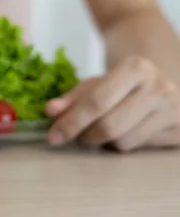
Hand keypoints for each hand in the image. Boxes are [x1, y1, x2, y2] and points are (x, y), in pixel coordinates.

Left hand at [45, 56, 179, 151]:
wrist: (162, 79)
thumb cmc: (122, 83)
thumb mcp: (95, 83)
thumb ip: (72, 98)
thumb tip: (51, 111)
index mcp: (137, 68)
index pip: (97, 101)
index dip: (72, 122)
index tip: (53, 136)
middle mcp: (160, 88)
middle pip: (110, 126)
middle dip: (85, 136)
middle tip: (76, 137)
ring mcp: (174, 110)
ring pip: (124, 142)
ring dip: (104, 143)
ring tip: (99, 132)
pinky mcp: (179, 132)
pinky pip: (140, 148)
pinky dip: (123, 144)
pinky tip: (122, 132)